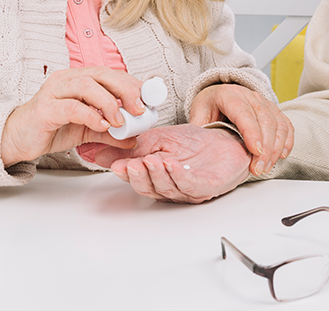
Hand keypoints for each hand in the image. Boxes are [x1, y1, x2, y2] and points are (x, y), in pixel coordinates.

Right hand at [0, 67, 145, 166]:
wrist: (16, 139)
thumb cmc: (51, 128)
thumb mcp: (87, 130)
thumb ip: (110, 131)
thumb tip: (134, 137)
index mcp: (80, 79)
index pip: (112, 74)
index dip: (132, 84)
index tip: (149, 98)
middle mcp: (68, 79)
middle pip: (103, 75)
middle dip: (126, 90)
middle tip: (140, 109)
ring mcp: (54, 91)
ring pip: (87, 86)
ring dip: (109, 102)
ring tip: (120, 121)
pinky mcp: (44, 108)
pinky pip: (71, 107)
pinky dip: (90, 115)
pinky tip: (101, 125)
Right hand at [92, 125, 249, 202]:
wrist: (228, 140)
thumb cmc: (195, 143)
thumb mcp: (159, 139)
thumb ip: (133, 147)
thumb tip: (99, 151)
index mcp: (157, 177)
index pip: (138, 179)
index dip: (126, 173)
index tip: (116, 165)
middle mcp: (171, 187)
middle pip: (150, 187)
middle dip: (139, 177)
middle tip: (131, 165)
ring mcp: (188, 190)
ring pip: (167, 187)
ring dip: (157, 174)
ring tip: (150, 160)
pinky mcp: (207, 187)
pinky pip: (190, 184)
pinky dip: (178, 175)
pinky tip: (171, 164)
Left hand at [189, 84, 293, 175]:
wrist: (218, 93)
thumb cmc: (209, 107)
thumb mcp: (198, 115)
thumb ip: (199, 131)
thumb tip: (199, 151)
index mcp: (228, 95)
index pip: (243, 113)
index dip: (251, 132)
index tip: (255, 151)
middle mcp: (249, 95)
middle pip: (264, 119)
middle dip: (266, 147)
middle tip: (259, 168)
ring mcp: (263, 101)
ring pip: (277, 123)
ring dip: (276, 147)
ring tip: (267, 167)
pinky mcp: (273, 109)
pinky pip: (285, 124)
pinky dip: (287, 140)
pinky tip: (282, 154)